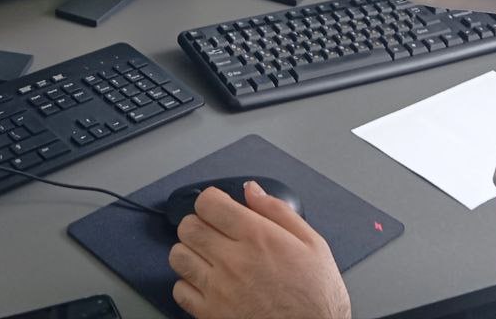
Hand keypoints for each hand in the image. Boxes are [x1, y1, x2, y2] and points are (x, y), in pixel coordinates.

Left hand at [169, 180, 349, 318]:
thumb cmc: (317, 297)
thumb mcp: (313, 244)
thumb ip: (278, 211)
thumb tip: (252, 190)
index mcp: (257, 237)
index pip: (208, 203)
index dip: (212, 200)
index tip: (219, 206)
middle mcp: (233, 260)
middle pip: (188, 226)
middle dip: (198, 222)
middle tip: (214, 230)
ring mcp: (218, 289)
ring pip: (178, 255)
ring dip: (190, 251)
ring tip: (208, 256)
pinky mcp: (210, 314)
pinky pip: (180, 290)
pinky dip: (188, 284)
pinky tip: (208, 283)